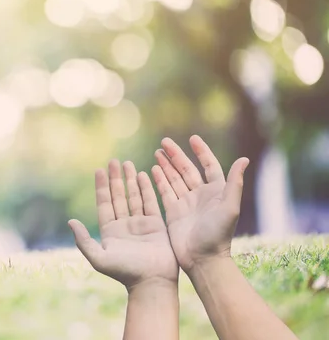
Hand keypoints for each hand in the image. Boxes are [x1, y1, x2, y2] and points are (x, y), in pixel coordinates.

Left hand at [69, 160, 178, 289]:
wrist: (152, 282)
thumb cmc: (124, 272)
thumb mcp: (99, 258)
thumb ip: (84, 240)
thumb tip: (70, 221)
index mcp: (110, 232)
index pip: (104, 204)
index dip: (101, 187)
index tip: (98, 170)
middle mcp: (124, 226)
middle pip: (118, 197)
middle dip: (115, 179)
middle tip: (114, 161)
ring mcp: (141, 224)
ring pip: (134, 197)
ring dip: (130, 180)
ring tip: (127, 163)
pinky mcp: (156, 225)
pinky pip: (151, 202)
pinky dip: (147, 188)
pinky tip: (143, 175)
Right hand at [151, 135, 249, 272]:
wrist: (203, 259)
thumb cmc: (219, 235)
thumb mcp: (230, 207)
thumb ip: (235, 183)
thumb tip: (244, 158)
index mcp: (216, 191)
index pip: (208, 165)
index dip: (201, 151)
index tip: (192, 138)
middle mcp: (200, 195)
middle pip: (187, 169)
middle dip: (176, 155)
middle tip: (164, 141)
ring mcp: (186, 203)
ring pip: (174, 178)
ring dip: (166, 165)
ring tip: (158, 152)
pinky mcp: (173, 212)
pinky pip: (165, 192)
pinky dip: (159, 180)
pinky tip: (153, 169)